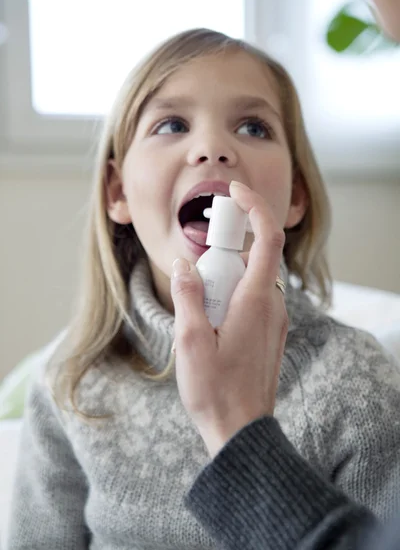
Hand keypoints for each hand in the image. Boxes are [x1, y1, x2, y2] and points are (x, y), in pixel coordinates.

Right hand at [171, 181, 288, 456]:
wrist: (241, 431)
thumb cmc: (216, 390)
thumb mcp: (190, 342)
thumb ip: (188, 296)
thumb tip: (184, 265)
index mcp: (256, 300)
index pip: (267, 238)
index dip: (254, 207)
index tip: (234, 192)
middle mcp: (273, 305)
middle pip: (254, 256)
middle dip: (223, 251)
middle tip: (195, 271)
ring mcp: (274, 319)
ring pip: (251, 278)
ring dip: (224, 278)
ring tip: (199, 309)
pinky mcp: (269, 331)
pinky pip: (253, 297)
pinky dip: (231, 294)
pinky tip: (210, 321)